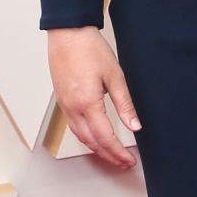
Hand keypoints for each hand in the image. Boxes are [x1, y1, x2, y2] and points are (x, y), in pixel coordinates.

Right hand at [47, 27, 140, 168]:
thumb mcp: (114, 76)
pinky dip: (85, 138)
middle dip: (109, 156)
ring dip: (96, 149)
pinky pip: (73, 126)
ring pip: (80, 137)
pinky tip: (94, 138)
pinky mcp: (61, 100)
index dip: (118, 152)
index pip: (105, 138)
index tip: (129, 160)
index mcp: (87, 103)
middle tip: (123, 163)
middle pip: (91, 143)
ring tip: (111, 155)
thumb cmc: (89, 49)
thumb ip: (125, 104)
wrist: (67, 33)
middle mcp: (73, 108)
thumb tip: (135, 126)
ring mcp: (64, 105)